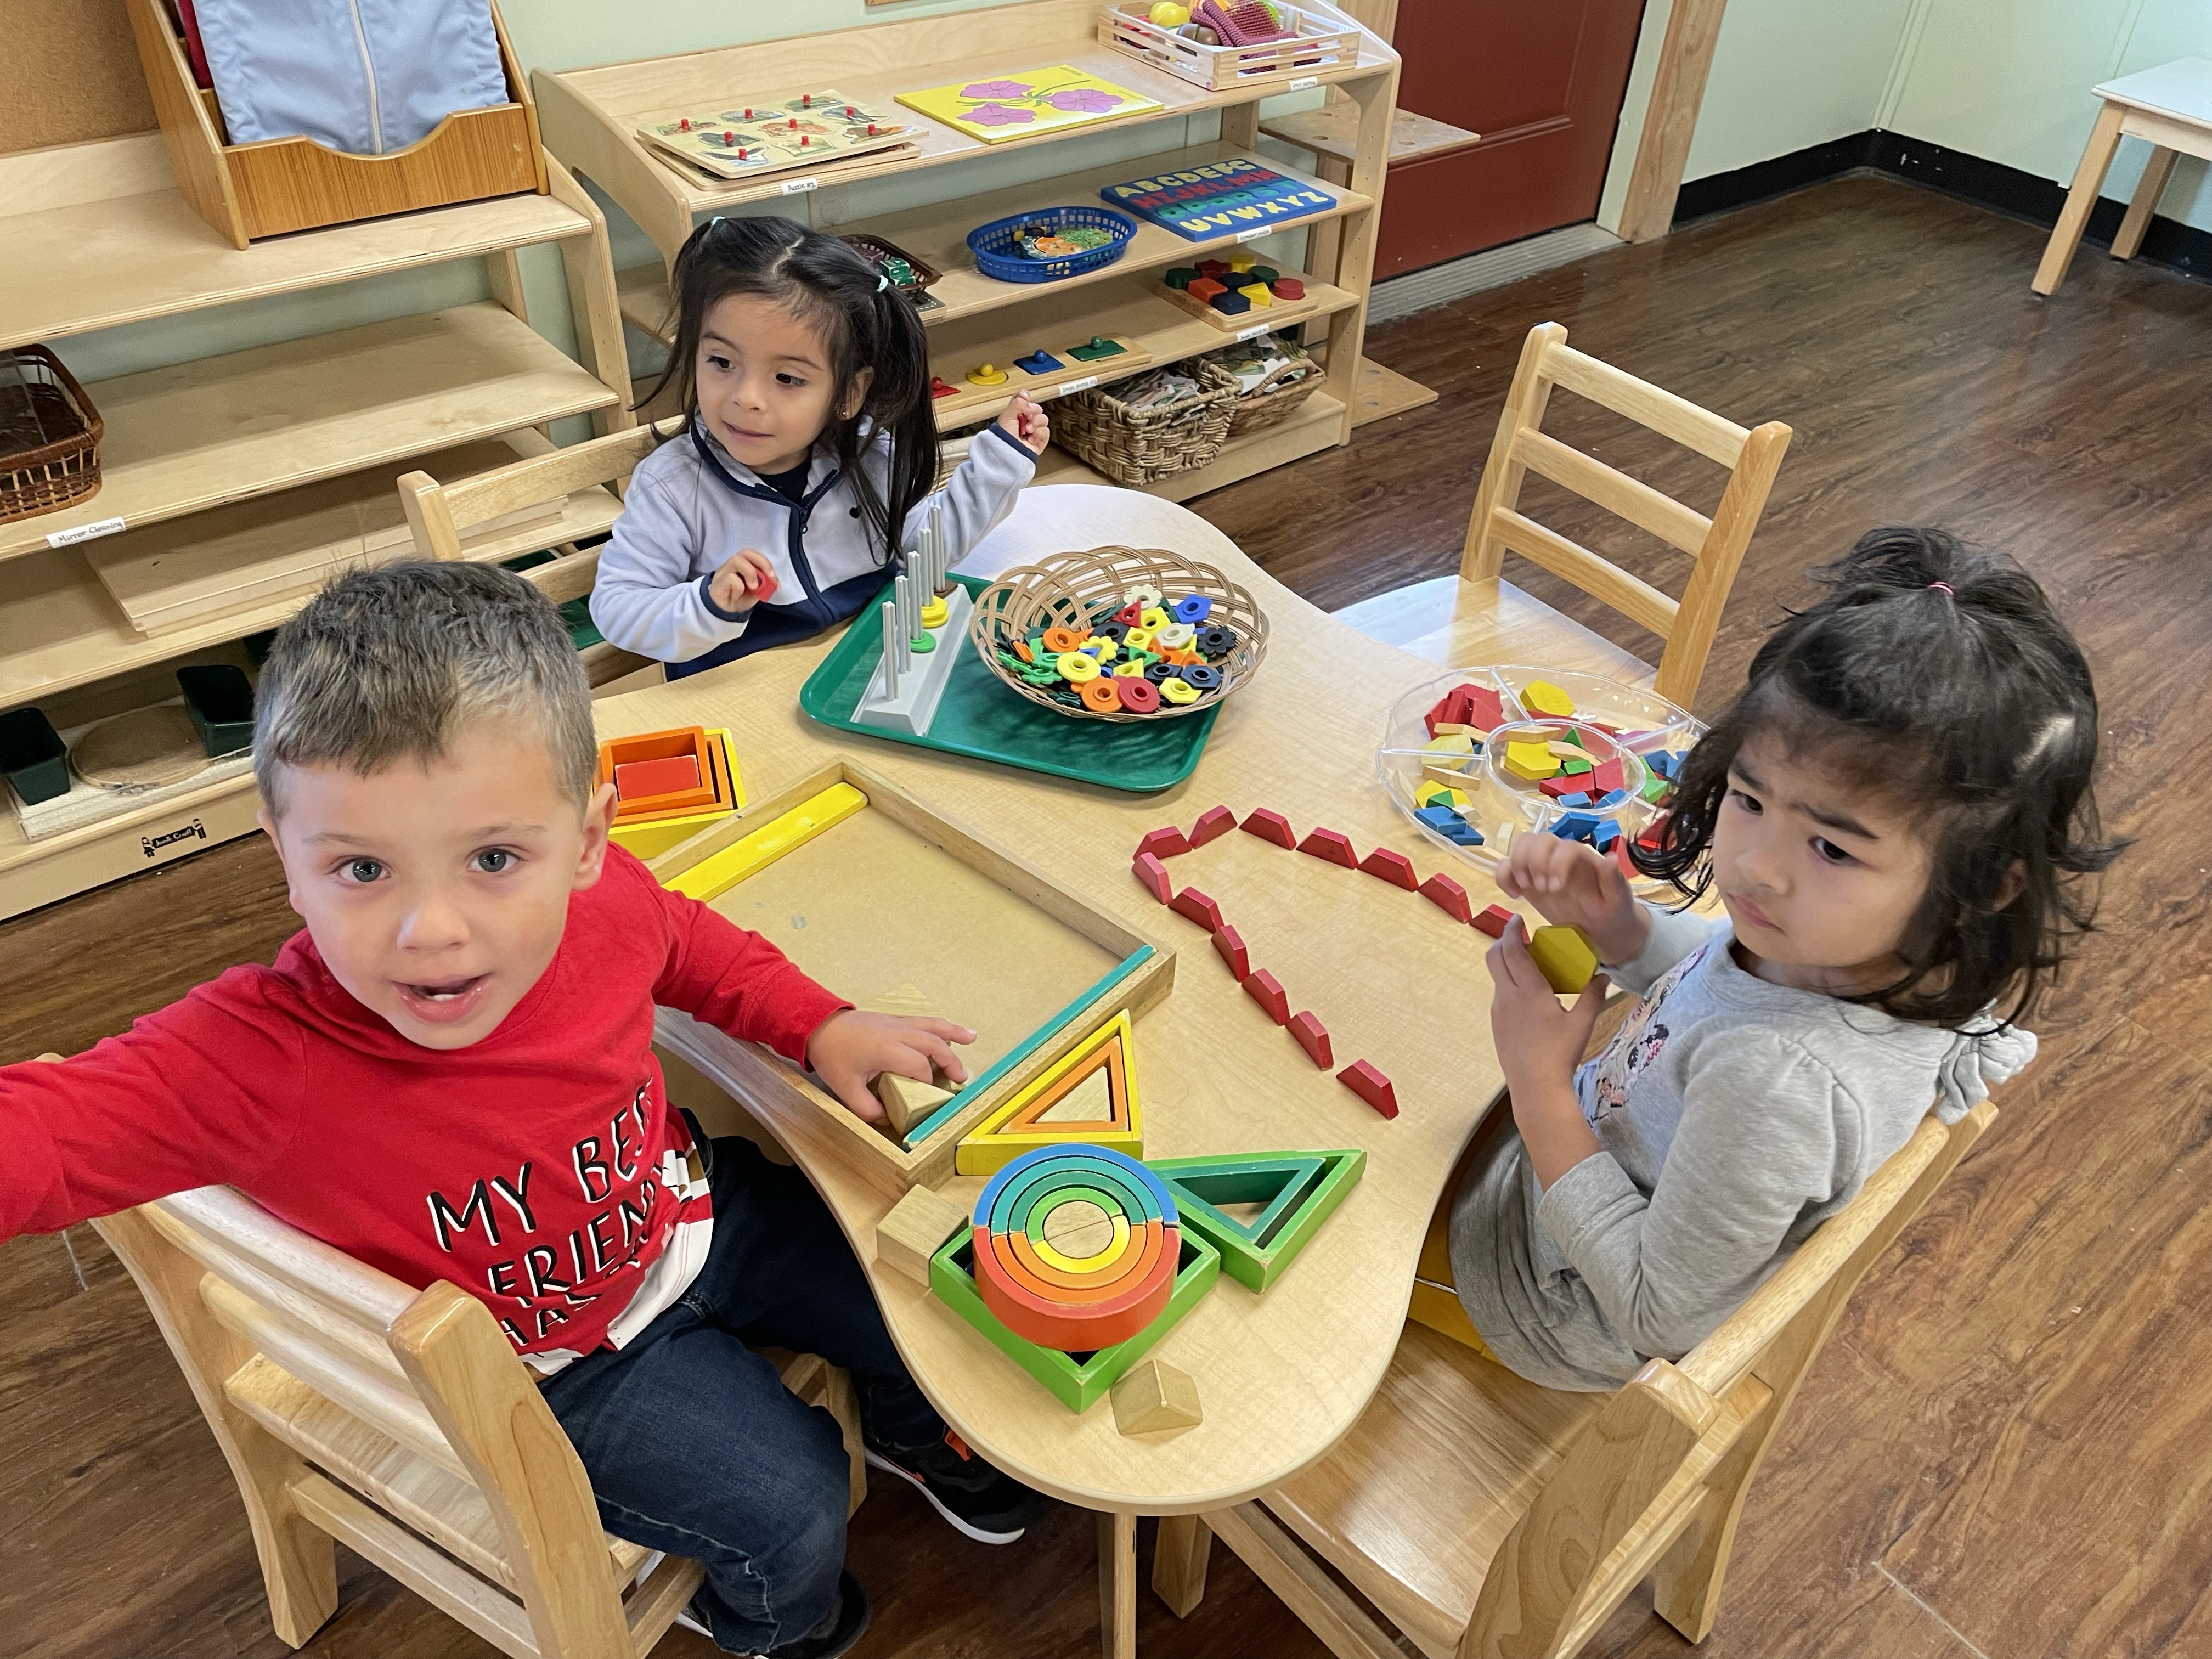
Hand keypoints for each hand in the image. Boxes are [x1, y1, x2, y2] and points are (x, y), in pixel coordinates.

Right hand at [709, 548, 778, 613]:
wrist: (727, 610)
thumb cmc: (742, 597)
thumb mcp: (757, 591)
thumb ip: (765, 584)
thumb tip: (773, 582)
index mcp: (744, 563)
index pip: (754, 554)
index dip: (766, 563)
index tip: (773, 578)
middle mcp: (733, 563)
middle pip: (746, 552)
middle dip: (761, 563)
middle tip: (769, 578)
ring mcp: (724, 570)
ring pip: (736, 560)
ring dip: (750, 573)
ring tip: (754, 587)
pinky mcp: (718, 581)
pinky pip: (730, 577)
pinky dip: (739, 587)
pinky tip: (737, 595)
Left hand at [806, 1010, 974, 1125]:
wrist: (819, 1026)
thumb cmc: (833, 1055)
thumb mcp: (846, 1089)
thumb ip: (868, 1109)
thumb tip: (889, 1119)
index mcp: (887, 1049)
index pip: (919, 1066)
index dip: (928, 1082)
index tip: (927, 1097)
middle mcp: (897, 1033)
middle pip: (933, 1044)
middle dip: (950, 1062)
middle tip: (961, 1080)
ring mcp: (898, 1023)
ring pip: (933, 1026)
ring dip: (954, 1034)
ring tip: (973, 1039)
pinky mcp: (896, 1020)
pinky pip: (925, 1021)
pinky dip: (942, 1026)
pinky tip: (955, 1030)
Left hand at [997, 392, 1049, 454]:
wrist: (1007, 453)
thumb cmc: (1002, 437)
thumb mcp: (1007, 414)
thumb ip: (1017, 402)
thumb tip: (1028, 396)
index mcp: (1016, 415)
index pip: (1026, 402)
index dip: (1027, 400)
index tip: (1025, 400)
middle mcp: (1025, 422)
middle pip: (1037, 409)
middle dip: (1033, 412)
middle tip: (1026, 418)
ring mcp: (1033, 431)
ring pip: (1043, 419)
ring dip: (1036, 423)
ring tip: (1028, 430)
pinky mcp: (1040, 441)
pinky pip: (1046, 431)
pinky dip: (1039, 434)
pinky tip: (1031, 439)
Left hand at [1486, 915, 1609, 1097]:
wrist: (1535, 1087)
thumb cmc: (1560, 1054)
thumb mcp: (1583, 1023)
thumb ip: (1593, 996)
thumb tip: (1603, 976)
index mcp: (1528, 991)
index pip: (1511, 950)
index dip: (1511, 930)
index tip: (1517, 918)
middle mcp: (1507, 997)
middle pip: (1493, 957)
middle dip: (1502, 941)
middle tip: (1519, 937)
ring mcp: (1498, 1011)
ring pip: (1496, 976)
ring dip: (1506, 963)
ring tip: (1529, 966)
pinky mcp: (1496, 1024)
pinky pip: (1499, 994)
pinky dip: (1509, 984)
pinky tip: (1528, 996)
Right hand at [1496, 833, 1647, 965]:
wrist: (1602, 928)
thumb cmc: (1612, 912)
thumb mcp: (1618, 900)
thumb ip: (1614, 880)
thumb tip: (1610, 859)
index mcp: (1584, 858)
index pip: (1565, 846)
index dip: (1555, 863)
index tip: (1555, 889)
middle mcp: (1561, 856)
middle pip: (1539, 839)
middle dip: (1533, 861)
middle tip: (1540, 889)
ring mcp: (1542, 866)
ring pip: (1521, 845)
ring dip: (1517, 864)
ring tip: (1524, 889)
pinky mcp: (1528, 879)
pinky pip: (1507, 866)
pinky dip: (1504, 876)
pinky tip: (1514, 896)